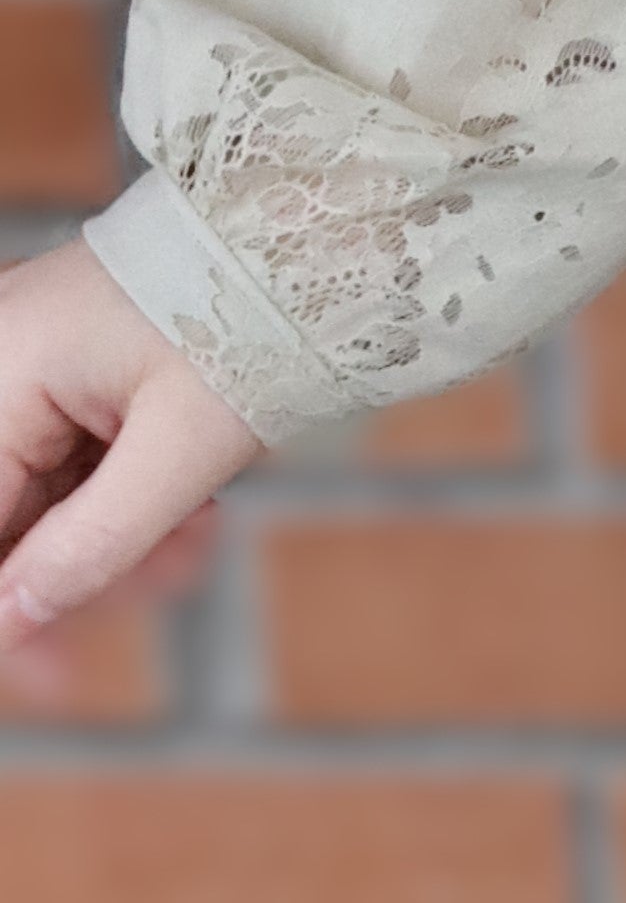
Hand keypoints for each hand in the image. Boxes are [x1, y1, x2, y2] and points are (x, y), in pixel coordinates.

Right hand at [0, 246, 262, 704]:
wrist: (317, 228)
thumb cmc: (255, 318)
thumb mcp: (183, 448)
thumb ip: (91, 544)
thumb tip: (9, 623)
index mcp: (3, 370)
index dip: (7, 603)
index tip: (50, 675)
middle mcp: (2, 365)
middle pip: (6, 518)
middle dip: (78, 573)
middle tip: (160, 588)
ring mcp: (33, 369)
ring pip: (41, 503)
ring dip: (114, 543)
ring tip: (196, 540)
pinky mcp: (69, 377)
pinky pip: (72, 469)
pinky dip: (124, 504)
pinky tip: (189, 514)